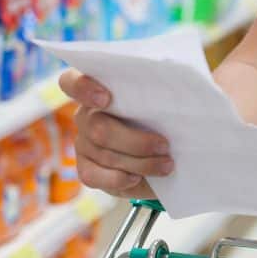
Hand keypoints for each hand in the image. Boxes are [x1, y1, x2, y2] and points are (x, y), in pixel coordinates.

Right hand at [59, 69, 174, 198]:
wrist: (166, 154)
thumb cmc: (167, 119)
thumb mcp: (167, 101)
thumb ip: (165, 91)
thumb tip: (185, 78)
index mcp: (99, 88)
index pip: (71, 81)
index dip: (82, 88)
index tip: (106, 99)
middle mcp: (86, 115)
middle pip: (98, 127)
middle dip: (136, 140)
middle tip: (164, 146)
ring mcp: (83, 144)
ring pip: (105, 154)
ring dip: (140, 162)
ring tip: (166, 164)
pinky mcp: (87, 169)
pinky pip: (96, 176)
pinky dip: (119, 179)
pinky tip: (137, 178)